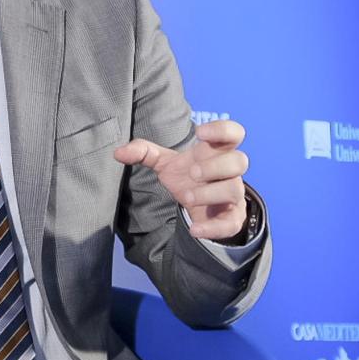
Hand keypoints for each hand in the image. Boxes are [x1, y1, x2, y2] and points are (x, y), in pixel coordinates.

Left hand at [112, 120, 249, 240]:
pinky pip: (230, 223)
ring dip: (210, 193)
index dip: (222, 129)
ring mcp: (232, 195)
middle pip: (240, 160)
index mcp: (215, 152)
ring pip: (235, 189)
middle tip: (192, 173)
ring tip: (187, 197)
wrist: (198, 209)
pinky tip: (195, 230)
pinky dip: (212, 227)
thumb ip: (143, 152)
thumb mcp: (165, 163)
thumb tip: (118, 152)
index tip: (200, 133)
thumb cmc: (187, 177)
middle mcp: (228, 172)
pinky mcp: (230, 219)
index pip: (233, 132)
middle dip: (215, 166)